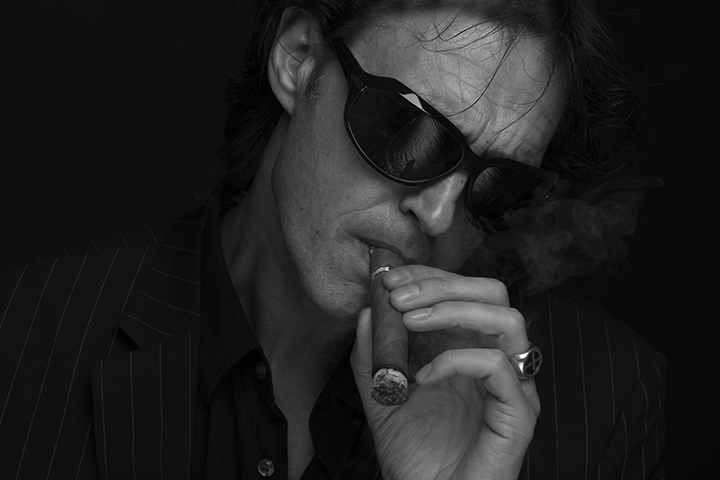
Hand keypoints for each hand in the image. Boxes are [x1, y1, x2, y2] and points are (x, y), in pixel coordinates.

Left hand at [351, 265, 539, 479]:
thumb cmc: (413, 455)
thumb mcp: (381, 396)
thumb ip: (373, 355)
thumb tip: (368, 309)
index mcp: (469, 348)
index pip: (464, 291)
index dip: (428, 277)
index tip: (389, 280)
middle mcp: (496, 359)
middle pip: (492, 293)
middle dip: (441, 284)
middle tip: (398, 296)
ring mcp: (511, 385)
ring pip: (506, 318)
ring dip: (452, 310)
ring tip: (410, 322)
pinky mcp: (518, 413)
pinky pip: (498, 366)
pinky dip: (456, 360)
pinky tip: (423, 377)